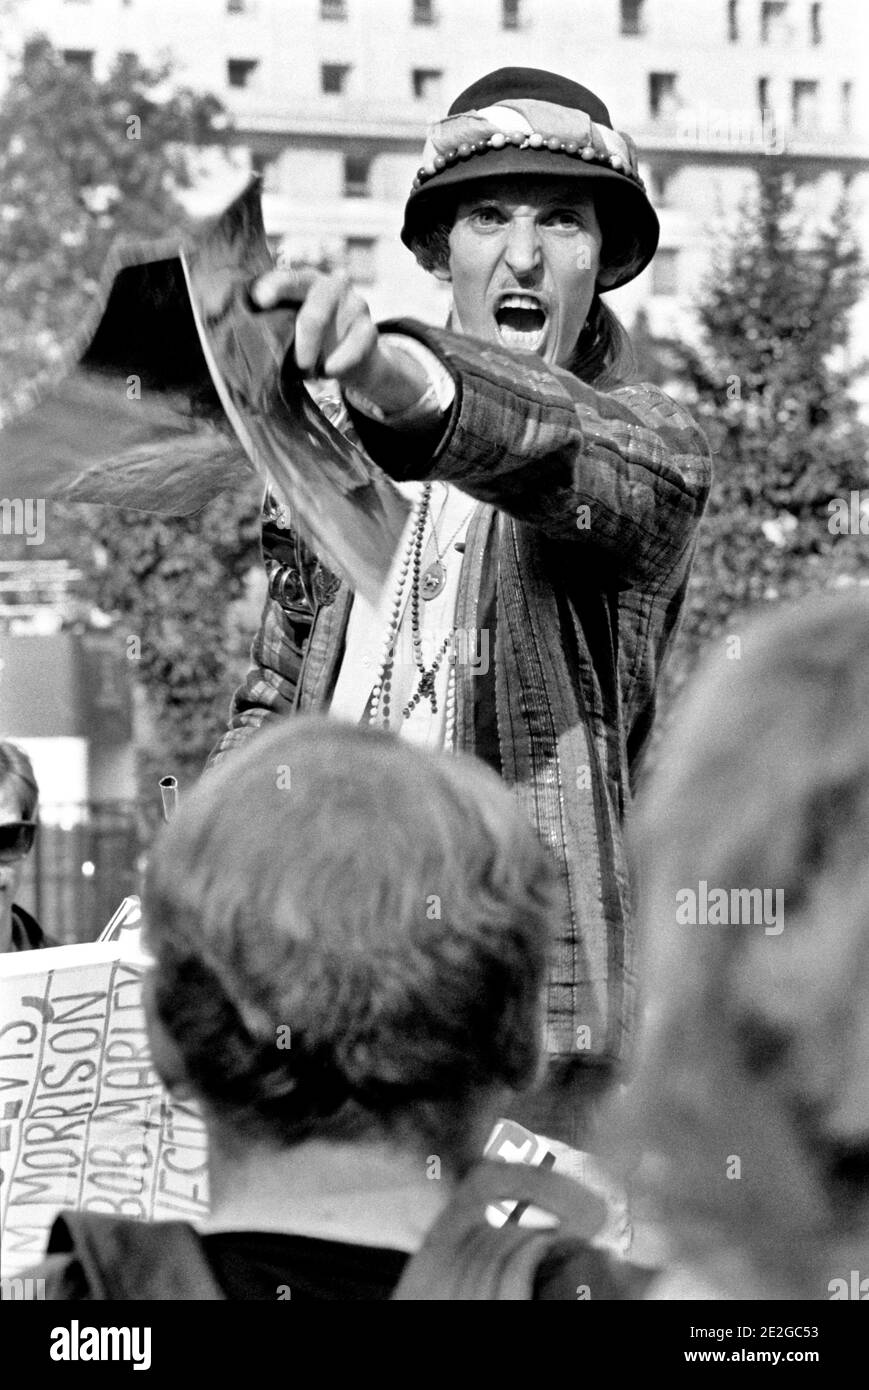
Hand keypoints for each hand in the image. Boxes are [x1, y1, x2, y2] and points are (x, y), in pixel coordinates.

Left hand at [250, 269, 428, 411]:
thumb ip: (273, 325)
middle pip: (314, 308)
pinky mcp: (370, 329)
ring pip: (332, 326)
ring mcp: (354, 305)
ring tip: (308, 372)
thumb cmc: (310, 340)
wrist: (351, 359)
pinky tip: (330, 371)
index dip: (274, 287)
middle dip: (302, 339)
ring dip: (316, 354)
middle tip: (296, 363)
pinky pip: (356, 347)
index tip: (260, 301)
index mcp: (306, 281)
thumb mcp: (291, 329)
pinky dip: (340, 362)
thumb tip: (235, 338)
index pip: (289, 279)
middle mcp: (332, 286)